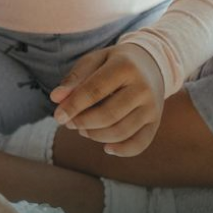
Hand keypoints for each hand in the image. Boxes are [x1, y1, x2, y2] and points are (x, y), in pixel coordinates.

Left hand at [49, 43, 164, 155]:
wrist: (150, 64)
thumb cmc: (113, 63)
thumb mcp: (94, 61)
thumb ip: (74, 78)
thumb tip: (56, 98)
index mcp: (125, 66)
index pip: (95, 90)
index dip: (73, 106)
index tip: (57, 117)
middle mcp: (143, 87)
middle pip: (108, 114)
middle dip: (83, 122)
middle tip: (69, 123)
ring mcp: (152, 106)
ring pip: (121, 131)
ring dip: (96, 136)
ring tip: (83, 129)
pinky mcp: (156, 121)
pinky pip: (140, 144)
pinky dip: (122, 151)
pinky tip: (106, 148)